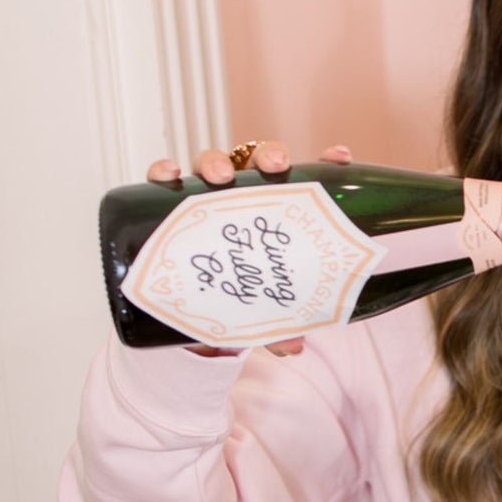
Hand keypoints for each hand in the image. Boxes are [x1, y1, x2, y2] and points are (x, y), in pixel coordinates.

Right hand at [143, 140, 351, 355]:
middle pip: (258, 161)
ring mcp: (206, 198)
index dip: (323, 162)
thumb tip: (292, 347)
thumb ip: (280, 325)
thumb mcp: (263, 310)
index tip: (339, 158)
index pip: (305, 180)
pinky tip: (168, 174)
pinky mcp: (169, 206)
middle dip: (268, 154)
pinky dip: (163, 170)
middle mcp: (243, 197)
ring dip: (216, 161)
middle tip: (275, 167)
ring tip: (220, 177)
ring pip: (212, 164)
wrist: (193, 310)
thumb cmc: (240, 295)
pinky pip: (162, 181)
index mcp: (276, 211)